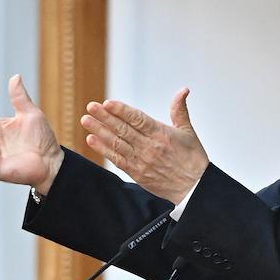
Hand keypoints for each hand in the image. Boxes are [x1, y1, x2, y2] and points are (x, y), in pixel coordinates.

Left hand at [81, 88, 208, 202]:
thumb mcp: (188, 131)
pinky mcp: (137, 173)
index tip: (107, 103)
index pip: (138, 119)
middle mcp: (149, 147)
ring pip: (117, 143)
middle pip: (123, 129)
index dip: (121, 111)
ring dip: (100, 131)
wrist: (193, 188)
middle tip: (90, 107)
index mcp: (161, 134)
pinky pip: (117, 160)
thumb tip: (183, 90)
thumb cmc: (192, 159)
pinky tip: (92, 140)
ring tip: (86, 121)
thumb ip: (179, 110)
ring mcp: (141, 161)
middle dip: (105, 118)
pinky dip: (104, 150)